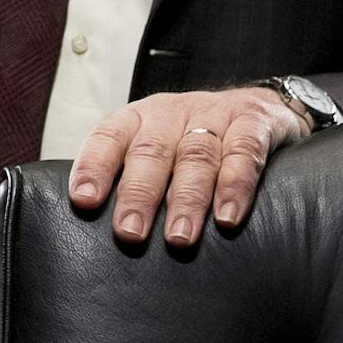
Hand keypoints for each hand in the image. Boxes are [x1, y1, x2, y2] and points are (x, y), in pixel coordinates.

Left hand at [66, 87, 312, 245]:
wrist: (258, 104)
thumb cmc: (190, 137)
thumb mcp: (155, 145)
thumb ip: (129, 176)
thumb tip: (94, 225)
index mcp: (138, 118)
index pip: (108, 137)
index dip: (94, 167)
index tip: (84, 201)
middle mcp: (171, 113)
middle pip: (151, 152)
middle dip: (139, 194)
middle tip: (130, 233)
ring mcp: (213, 115)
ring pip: (196, 156)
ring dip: (186, 199)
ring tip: (179, 237)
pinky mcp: (254, 123)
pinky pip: (244, 153)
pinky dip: (235, 185)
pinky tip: (228, 217)